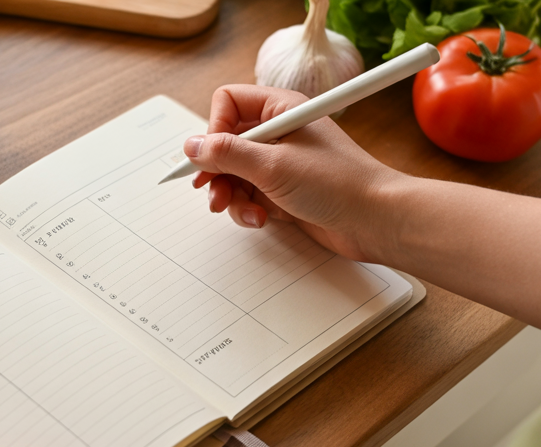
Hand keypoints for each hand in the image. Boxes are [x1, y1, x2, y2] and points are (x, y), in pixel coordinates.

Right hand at [186, 85, 407, 262]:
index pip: (227, 104)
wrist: (375, 220)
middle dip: (217, 172)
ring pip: (234, 174)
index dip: (213, 130)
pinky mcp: (283, 190)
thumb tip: (191, 146)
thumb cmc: (338, 183)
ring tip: (243, 211)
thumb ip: (226, 154)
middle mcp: (278, 132)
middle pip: (225, 144)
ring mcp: (280, 162)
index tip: (210, 158)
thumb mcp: (272, 165)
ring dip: (232, 196)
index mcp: (279, 109)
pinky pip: (249, 196)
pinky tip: (261, 220)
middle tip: (213, 193)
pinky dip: (248, 209)